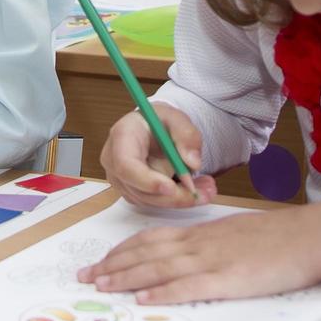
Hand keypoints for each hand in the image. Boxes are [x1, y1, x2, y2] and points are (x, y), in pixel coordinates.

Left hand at [77, 200, 320, 302]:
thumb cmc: (278, 237)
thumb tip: (192, 253)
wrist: (309, 236)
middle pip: (146, 253)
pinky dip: (162, 292)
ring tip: (101, 284)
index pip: (151, 238)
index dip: (123, 250)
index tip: (102, 260)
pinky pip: (188, 286)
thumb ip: (211, 242)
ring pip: (158, 268)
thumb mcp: (235, 233)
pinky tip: (143, 298)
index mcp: (201, 232)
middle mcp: (199, 243)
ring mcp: (211, 260)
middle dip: (113, 264)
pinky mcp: (227, 279)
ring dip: (126, 277)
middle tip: (86, 275)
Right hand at [100, 107, 215, 208]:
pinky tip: (194, 189)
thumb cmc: (159, 121)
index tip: (172, 188)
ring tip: (207, 188)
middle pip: (139, 189)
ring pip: (149, 200)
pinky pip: (154, 202)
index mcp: (122, 135)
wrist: (153, 129)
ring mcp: (120, 178)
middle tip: (204, 193)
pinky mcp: (131, 191)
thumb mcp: (177, 118)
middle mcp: (114, 160)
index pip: (126, 164)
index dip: (147, 180)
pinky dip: (176, 200)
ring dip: (180, 199)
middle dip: (174, 196)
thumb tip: (193, 162)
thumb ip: (187, 136)